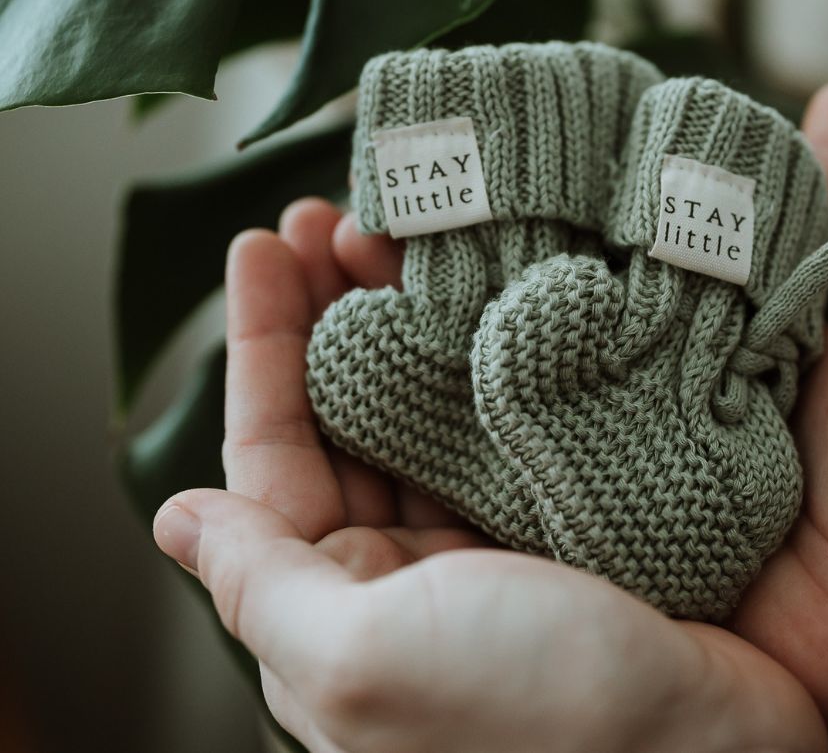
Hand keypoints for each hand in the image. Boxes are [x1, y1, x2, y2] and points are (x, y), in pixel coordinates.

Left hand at [153, 200, 827, 752]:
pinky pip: (502, 408)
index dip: (260, 346)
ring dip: (406, 312)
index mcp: (341, 610)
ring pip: (423, 399)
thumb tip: (176, 518)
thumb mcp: (368, 660)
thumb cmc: (535, 722)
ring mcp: (488, 533)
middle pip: (345, 412)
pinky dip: (485, 342)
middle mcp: (407, 571)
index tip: (260, 247)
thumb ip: (266, 585)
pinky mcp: (561, 507)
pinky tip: (483, 280)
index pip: (271, 456)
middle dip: (330, 309)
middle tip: (329, 214)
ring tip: (398, 223)